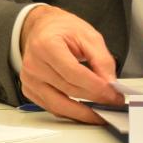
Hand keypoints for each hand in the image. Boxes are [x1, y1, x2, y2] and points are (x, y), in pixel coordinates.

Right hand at [18, 5, 121, 122]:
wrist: (42, 28)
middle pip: (68, 90)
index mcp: (46, 45)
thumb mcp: (88, 35)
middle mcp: (33, 64)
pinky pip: (52, 108)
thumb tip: (110, 84)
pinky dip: (70, 112)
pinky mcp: (29, 90)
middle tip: (113, 102)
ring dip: (83, 113)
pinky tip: (84, 111)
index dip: (96, 87)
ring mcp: (29, 79)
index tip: (113, 94)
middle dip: (95, 99)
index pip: (73, 73)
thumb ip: (102, 59)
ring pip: (59, 105)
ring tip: (101, 113)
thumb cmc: (62, 29)